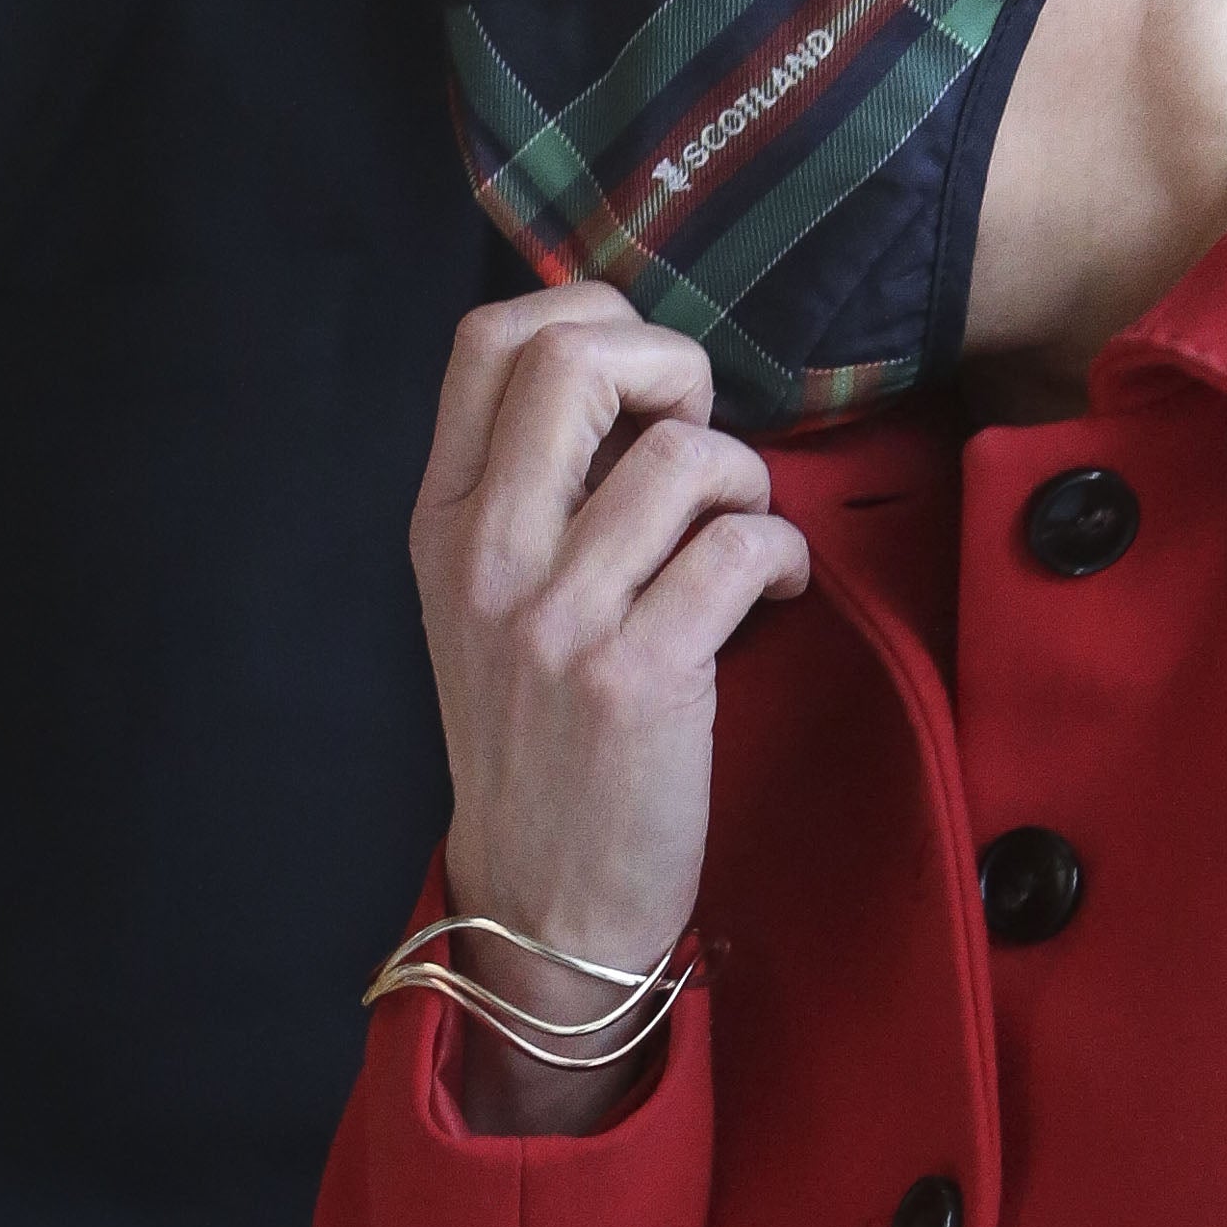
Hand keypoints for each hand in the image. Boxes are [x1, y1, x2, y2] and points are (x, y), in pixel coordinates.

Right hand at [409, 286, 809, 1130]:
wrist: (543, 908)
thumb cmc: (540, 741)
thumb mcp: (490, 604)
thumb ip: (536, 490)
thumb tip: (632, 374)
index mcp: (444, 523)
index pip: (488, 341)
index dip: (588, 318)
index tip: (645, 382)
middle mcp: (486, 556)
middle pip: (575, 362)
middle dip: (674, 368)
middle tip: (702, 437)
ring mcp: (557, 618)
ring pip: (683, 457)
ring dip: (747, 481)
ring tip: (744, 537)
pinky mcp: (637, 678)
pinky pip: (739, 547)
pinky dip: (781, 555)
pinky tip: (775, 594)